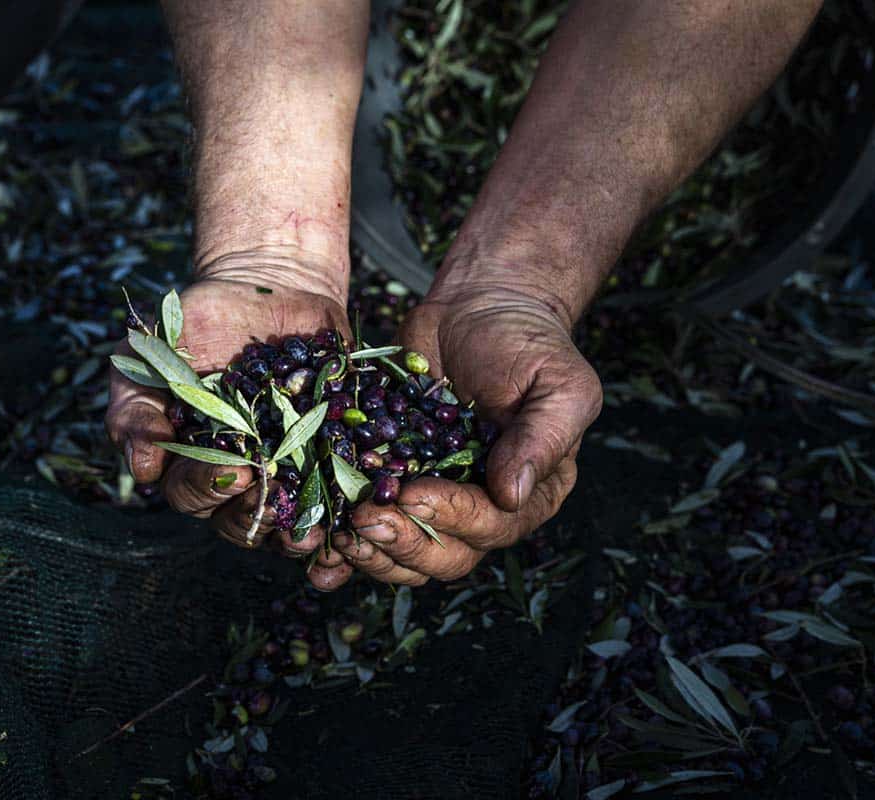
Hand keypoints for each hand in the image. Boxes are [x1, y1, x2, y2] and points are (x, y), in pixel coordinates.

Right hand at [105, 257, 353, 589]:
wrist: (267, 288)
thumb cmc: (199, 323)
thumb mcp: (156, 354)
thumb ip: (136, 407)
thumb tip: (143, 468)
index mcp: (192, 462)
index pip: (190, 494)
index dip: (207, 487)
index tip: (232, 468)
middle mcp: (240, 476)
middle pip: (239, 520)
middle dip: (254, 514)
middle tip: (272, 493)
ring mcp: (289, 469)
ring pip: (289, 517)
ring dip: (299, 528)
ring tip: (313, 527)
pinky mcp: (333, 451)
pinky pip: (339, 486)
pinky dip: (345, 501)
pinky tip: (354, 504)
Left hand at [335, 283, 601, 584]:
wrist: (478, 308)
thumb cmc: (527, 344)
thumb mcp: (558, 385)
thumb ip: (542, 438)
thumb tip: (511, 494)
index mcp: (528, 495)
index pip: (491, 526)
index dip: (451, 517)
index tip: (415, 493)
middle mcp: (480, 509)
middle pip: (444, 556)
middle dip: (403, 542)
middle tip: (367, 519)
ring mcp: (432, 499)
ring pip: (402, 553)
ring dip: (369, 553)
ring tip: (342, 531)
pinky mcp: (390, 482)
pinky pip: (367, 525)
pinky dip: (340, 541)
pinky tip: (316, 542)